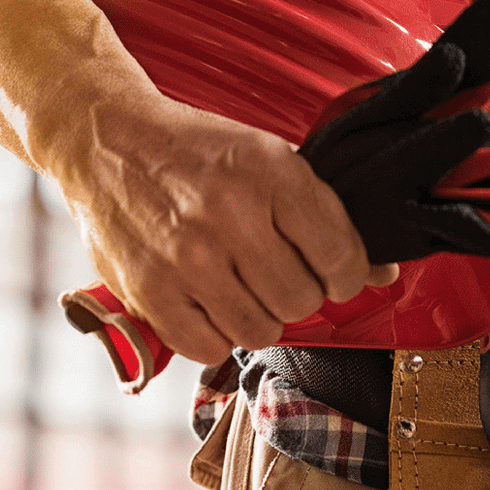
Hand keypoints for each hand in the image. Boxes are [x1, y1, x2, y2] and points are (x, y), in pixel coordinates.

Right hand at [41, 70, 397, 365]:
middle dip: (298, 294)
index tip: (332, 273)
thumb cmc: (196, 153)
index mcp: (270, 172)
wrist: (106, 140)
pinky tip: (207, 303)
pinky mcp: (150, 291)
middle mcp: (229, 214)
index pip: (340, 257)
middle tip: (275, 275)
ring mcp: (187, 257)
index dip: (346, 275)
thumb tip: (382, 275)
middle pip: (302, 300)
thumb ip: (325, 216)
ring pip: (260, 331)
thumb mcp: (268, 159)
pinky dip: (215, 335)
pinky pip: (209, 348)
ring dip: (256, 317)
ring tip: (238, 286)